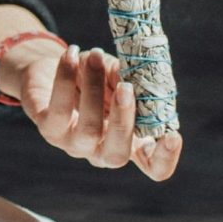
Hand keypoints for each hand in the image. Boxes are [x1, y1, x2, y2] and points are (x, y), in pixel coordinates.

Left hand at [1, 40, 181, 179]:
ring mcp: (74, 145)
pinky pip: (59, 108)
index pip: (153, 166)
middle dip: (124, 122)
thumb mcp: (115, 76)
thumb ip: (129, 78)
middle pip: (117, 154)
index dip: (165, 158)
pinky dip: (66, 78)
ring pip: (88, 129)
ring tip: (95, 55)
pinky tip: (71, 54)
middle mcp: (102, 150)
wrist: (51, 71)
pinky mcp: (48, 129)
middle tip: (126, 89)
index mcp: (130, 141)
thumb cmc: (94, 78)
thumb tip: (134, 78)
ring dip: (94, 88)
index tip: (174, 135)